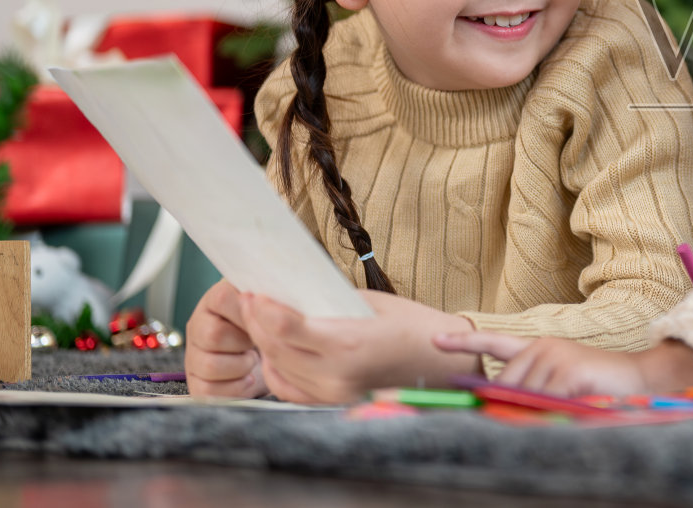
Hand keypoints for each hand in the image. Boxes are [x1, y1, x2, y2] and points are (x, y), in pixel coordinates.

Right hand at [185, 280, 266, 398]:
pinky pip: (209, 391)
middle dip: (244, 342)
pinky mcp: (196, 383)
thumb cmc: (268, 327)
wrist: (265, 358)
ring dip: (241, 366)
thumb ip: (270, 294)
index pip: (224, 298)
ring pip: (210, 365)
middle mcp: (198, 326)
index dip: (248, 311)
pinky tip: (247, 378)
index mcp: (215, 300)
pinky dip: (235, 388)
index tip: (263, 318)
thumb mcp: (270, 305)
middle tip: (257, 342)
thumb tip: (279, 289)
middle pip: (214, 335)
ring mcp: (194, 356)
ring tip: (253, 360)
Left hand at [240, 290, 480, 403]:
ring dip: (264, 344)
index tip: (253, 291)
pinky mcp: (333, 402)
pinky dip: (276, 368)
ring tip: (260, 320)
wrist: (442, 362)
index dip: (263, 309)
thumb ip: (329, 303)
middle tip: (249, 299)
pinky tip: (274, 350)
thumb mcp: (370, 303)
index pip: (285, 328)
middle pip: (275, 348)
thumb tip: (292, 293)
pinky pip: (289, 388)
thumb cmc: (413, 325)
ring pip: (278, 368)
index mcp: (347, 343)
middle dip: (257, 322)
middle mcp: (335, 374)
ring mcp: (333, 393)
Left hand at [433, 332, 692, 396]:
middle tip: (542, 414)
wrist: (639, 379)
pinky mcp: (567, 371)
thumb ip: (533, 390)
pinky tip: (571, 409)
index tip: (436, 338)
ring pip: (523, 395)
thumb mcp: (561, 387)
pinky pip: (544, 400)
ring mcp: (554, 357)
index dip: (465, 341)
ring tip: (566, 410)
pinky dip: (552, 412)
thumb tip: (503, 407)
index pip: (494, 343)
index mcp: (539, 349)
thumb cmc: (598, 388)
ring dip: (538, 411)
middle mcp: (542, 347)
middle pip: (506, 384)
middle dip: (512, 405)